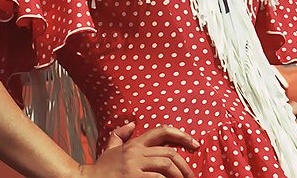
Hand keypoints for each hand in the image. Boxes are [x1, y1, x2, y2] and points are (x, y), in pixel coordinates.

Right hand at [77, 123, 197, 177]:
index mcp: (134, 144)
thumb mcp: (109, 149)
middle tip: (191, 176)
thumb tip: (132, 124)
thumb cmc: (100, 170)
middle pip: (169, 153)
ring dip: (178, 175)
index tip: (195, 145)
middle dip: (184, 165)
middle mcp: (135, 152)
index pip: (162, 132)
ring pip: (166, 165)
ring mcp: (134, 165)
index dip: (182, 136)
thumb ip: (119, 135)